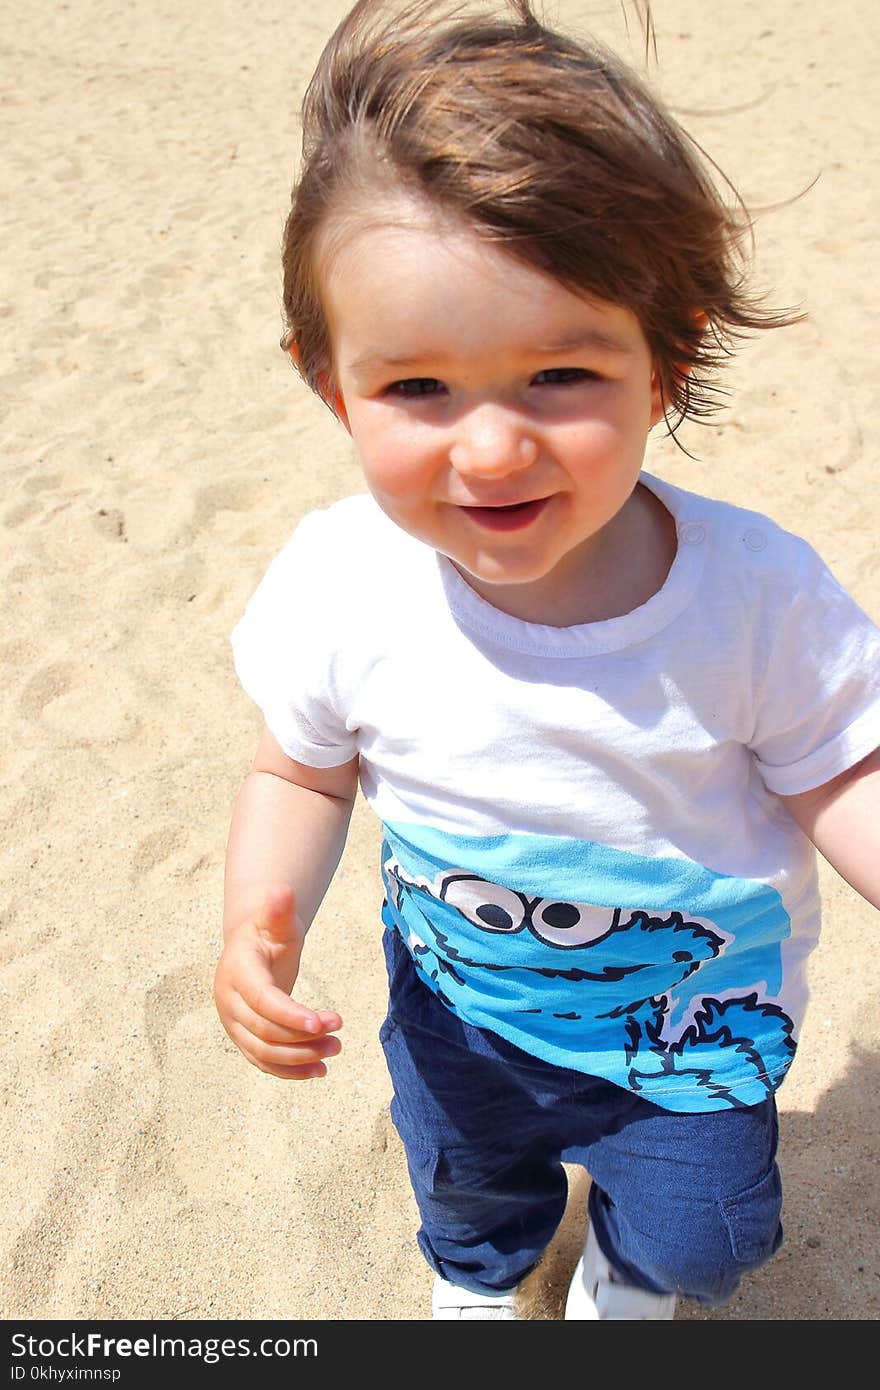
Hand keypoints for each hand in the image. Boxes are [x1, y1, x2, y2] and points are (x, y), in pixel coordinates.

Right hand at [214, 884, 342, 1078]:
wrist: (250, 948)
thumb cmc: (267, 932)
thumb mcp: (276, 921)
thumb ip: (279, 910)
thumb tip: (282, 891)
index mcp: (238, 972)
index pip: (263, 1001)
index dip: (290, 1016)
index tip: (321, 1023)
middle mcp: (229, 1002)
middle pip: (265, 1031)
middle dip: (304, 1038)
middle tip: (339, 1034)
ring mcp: (234, 1024)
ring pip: (264, 1052)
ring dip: (301, 1057)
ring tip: (336, 1049)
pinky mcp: (243, 1038)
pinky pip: (263, 1062)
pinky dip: (290, 1071)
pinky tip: (319, 1071)